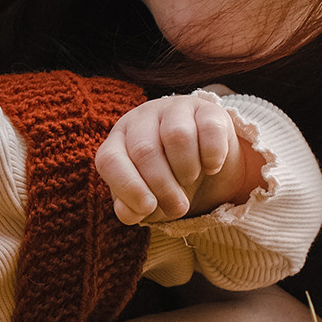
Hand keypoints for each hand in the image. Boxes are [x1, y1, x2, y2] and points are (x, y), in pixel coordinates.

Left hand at [97, 93, 255, 223]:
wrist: (208, 167)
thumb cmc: (169, 182)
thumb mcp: (148, 201)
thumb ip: (132, 208)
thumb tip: (128, 212)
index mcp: (119, 141)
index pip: (109, 160)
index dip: (127, 186)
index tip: (149, 207)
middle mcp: (142, 118)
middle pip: (144, 151)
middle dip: (163, 187)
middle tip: (178, 207)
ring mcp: (174, 109)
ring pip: (177, 136)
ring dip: (186, 169)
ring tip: (190, 179)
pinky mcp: (207, 108)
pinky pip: (209, 130)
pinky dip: (212, 157)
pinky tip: (211, 167)